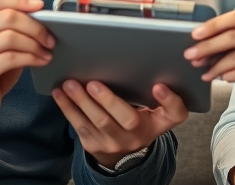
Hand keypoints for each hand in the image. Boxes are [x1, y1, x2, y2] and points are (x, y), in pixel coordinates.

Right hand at [0, 0, 53, 138]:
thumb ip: (12, 30)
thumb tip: (42, 21)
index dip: (21, 0)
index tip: (41, 6)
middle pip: (9, 16)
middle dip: (35, 26)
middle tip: (50, 38)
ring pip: (12, 37)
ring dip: (35, 44)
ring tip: (47, 52)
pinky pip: (12, 58)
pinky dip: (32, 58)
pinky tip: (41, 61)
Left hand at [52, 80, 188, 167]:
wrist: (123, 154)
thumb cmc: (141, 122)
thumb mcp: (158, 114)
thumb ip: (163, 99)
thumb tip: (157, 79)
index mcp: (157, 123)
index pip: (174, 114)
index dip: (169, 100)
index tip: (158, 86)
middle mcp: (138, 136)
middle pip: (126, 119)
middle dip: (108, 100)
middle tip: (93, 83)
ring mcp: (114, 143)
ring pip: (97, 122)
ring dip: (81, 102)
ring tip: (71, 85)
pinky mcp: (93, 145)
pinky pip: (79, 126)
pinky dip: (68, 108)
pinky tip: (60, 94)